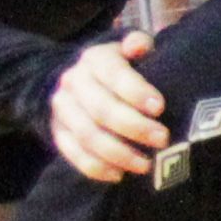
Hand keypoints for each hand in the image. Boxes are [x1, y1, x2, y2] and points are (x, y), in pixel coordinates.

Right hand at [48, 32, 169, 179]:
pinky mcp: (58, 132)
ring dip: (118, 153)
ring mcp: (62, 109)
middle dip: (134, 127)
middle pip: (101, 109)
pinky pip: (73, 154)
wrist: (80, 82)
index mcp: (95, 59)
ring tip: (145, 164)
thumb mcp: (130, 49)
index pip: (113, 74)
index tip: (160, 108)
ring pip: (87, 135)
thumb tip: (138, 46)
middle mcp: (74, 82)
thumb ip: (138, 45)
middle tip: (162, 139)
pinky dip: (96, 168)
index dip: (136, 91)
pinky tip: (119, 175)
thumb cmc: (121, 68)